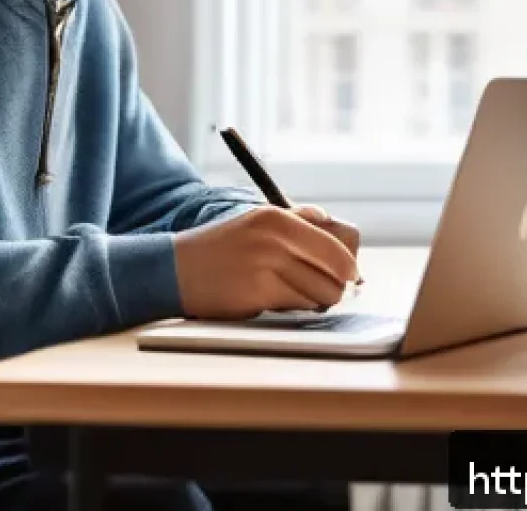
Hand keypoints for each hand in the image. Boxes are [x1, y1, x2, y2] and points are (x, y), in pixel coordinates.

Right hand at [172, 205, 357, 319]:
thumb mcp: (256, 221)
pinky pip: (297, 308)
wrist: (175, 269)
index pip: (335, 245)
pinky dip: (292, 309)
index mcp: (278, 217)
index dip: (348, 266)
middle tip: (324, 291)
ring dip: (313, 300)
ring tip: (289, 293)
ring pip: (320, 294)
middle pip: (335, 273)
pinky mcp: (258, 294)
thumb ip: (295, 219)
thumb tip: (329, 219)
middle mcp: (275, 238)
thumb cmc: (220, 248)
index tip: (351, 277)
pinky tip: (271, 300)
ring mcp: (266, 266)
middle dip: (334, 286)